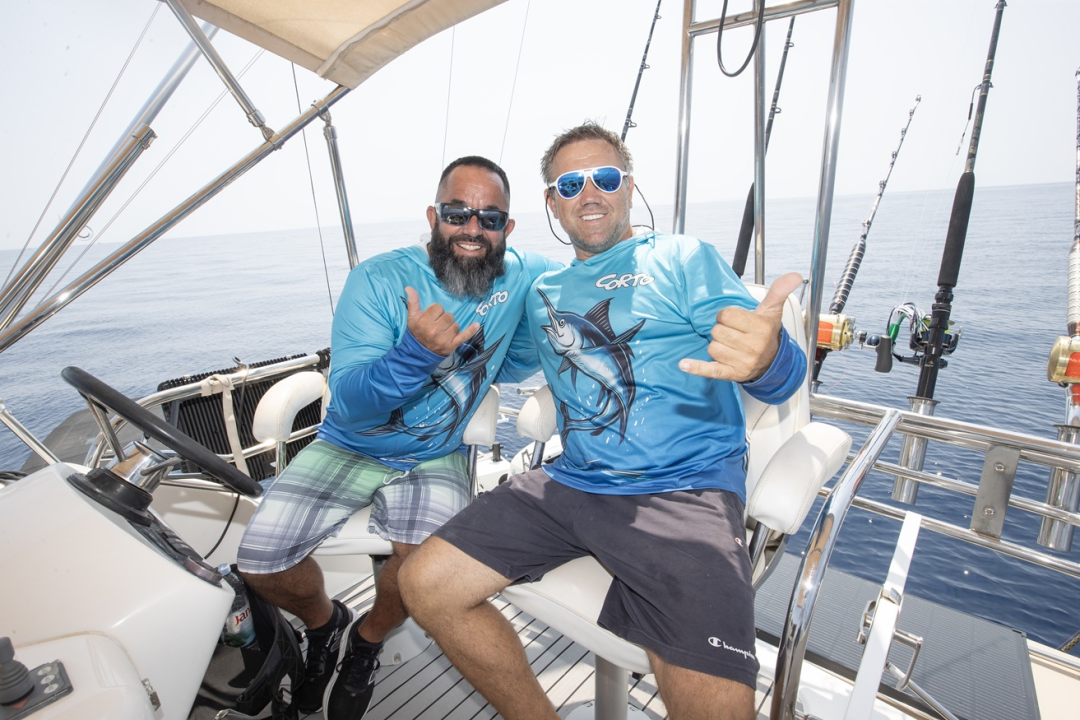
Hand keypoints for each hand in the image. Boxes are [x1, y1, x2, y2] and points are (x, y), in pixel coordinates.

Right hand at [405, 286, 479, 355]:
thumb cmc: (416, 333)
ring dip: (451, 327)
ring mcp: (444, 339)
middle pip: (448, 316)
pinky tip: (476, 325)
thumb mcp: (412, 318)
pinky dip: (470, 331)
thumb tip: (409, 287)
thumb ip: (413, 302)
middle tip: (437, 325)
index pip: (438, 308)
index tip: (431, 318)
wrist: (419, 353)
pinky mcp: (452, 345)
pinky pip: (464, 336)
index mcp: (424, 322)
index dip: (435, 311)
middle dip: (444, 319)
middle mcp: (434, 331)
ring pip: (455, 324)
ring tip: (443, 332)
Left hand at [678, 272, 801, 381]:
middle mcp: (753, 347)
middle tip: (734, 333)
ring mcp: (742, 362)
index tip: (736, 320)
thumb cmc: (767, 333)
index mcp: (761, 328)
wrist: (771, 362)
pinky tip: (683, 364)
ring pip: (712, 347)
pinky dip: (696, 368)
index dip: (727, 315)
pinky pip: (710, 370)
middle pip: (717, 330)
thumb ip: (779, 291)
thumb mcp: (772, 311)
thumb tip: (794, 275)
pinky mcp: (731, 374)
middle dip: (722, 330)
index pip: (726, 314)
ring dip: (717, 345)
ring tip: (731, 346)